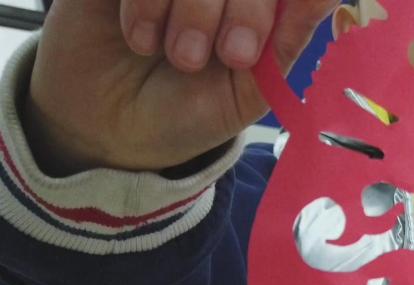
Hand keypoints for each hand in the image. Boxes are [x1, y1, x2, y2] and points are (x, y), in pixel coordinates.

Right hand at [24, 0, 337, 174]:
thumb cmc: (190, 109)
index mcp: (257, 4)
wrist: (115, 132)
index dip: (271, 9)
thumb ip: (288, 38)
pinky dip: (146, 3)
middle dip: (248, 11)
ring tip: (180, 57)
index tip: (268, 44)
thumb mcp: (251, 89)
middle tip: (233, 56)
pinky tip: (142, 39)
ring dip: (194, 9)